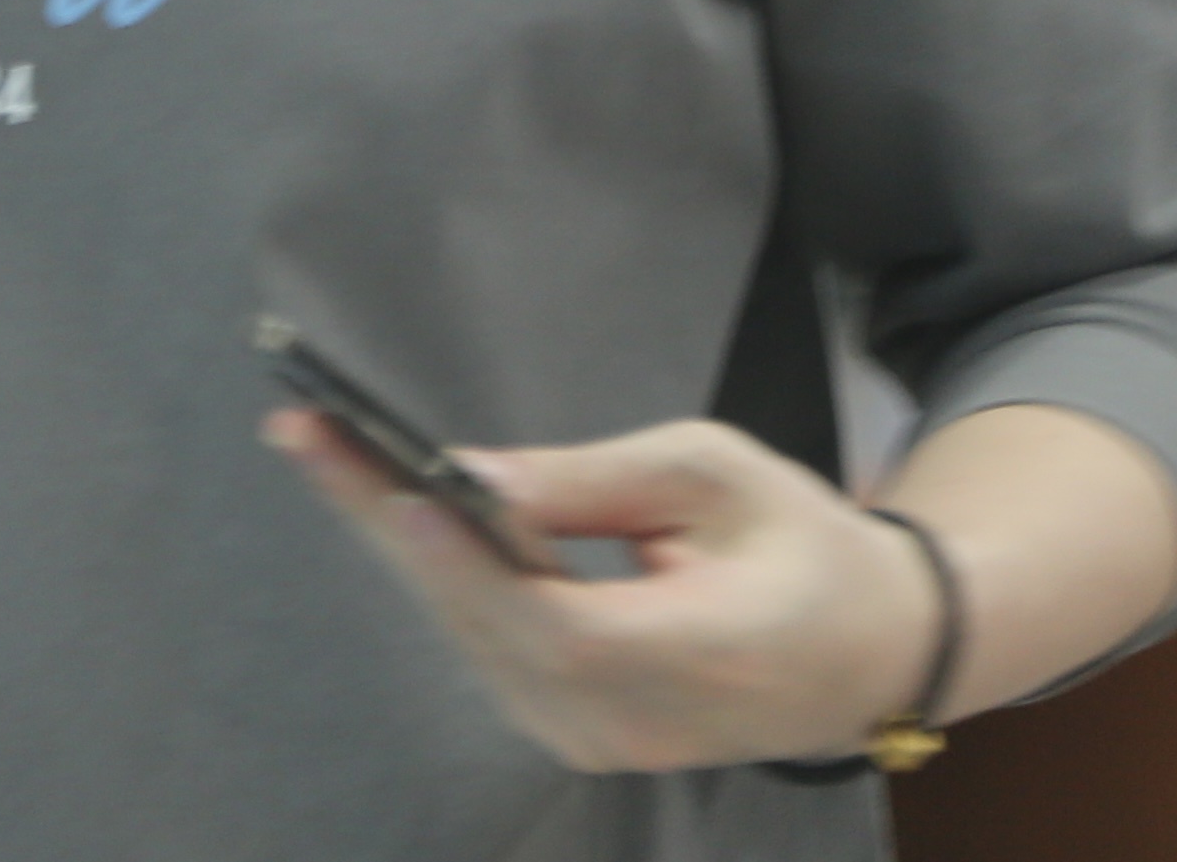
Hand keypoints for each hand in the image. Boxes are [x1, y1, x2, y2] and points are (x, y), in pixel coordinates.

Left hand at [265, 409, 938, 774]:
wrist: (867, 649)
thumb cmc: (802, 543)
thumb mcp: (716, 475)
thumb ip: (593, 484)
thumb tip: (473, 477)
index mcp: (708, 654)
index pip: (567, 628)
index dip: (479, 568)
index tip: (406, 494)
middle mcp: (644, 721)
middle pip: (494, 631)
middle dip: (394, 527)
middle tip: (309, 436)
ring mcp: (608, 742)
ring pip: (479, 639)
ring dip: (401, 546)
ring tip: (327, 454)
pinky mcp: (583, 734)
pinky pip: (495, 650)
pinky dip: (443, 576)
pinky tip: (391, 510)